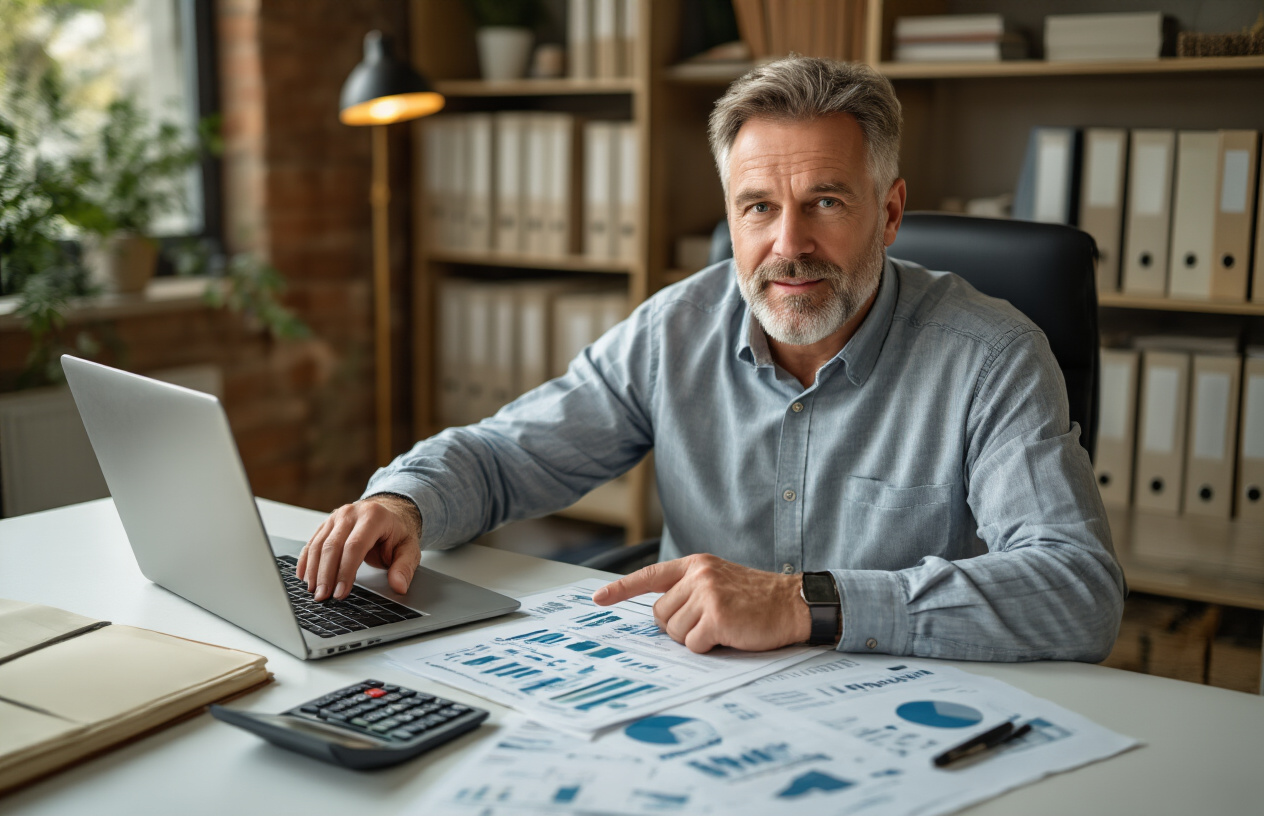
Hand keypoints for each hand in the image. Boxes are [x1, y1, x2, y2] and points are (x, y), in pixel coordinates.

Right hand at [296, 495, 421, 600]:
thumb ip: (404, 567)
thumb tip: (399, 586)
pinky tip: (304, 577)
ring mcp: (336, 517)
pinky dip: (306, 560)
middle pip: (332, 546)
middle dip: (326, 574)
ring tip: (314, 591)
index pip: (355, 546)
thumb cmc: (398, 531)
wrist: (389, 511)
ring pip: (318, 544)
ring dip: (313, 570)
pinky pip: (312, 542)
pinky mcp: (326, 524)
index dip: (346, 571)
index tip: (341, 592)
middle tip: (323, 596)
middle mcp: (351, 513)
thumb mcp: (410, 548)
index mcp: (373, 516)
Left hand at [592, 554, 810, 652]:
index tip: (597, 599)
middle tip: (708, 623)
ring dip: (695, 638)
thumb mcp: (719, 581)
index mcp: (695, 565)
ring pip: (674, 632)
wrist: (793, 603)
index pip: (649, 575)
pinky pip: (693, 645)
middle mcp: (698, 575)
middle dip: (679, 627)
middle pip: (660, 615)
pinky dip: (708, 647)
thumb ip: (690, 590)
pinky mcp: (717, 616)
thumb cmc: (756, 599)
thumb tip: (660, 617)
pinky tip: (729, 636)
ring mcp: (707, 594)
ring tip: (722, 627)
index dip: (620, 589)